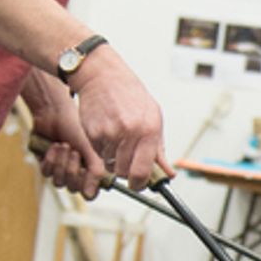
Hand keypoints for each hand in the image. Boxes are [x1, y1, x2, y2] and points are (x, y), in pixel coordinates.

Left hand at [20, 71, 106, 198]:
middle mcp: (76, 172)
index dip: (88, 188)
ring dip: (61, 163)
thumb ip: (96, 172)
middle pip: (73, 188)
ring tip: (64, 145)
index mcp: (90, 170)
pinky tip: (54, 146)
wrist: (55, 113)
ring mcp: (60, 169)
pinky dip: (51, 159)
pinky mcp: (46, 163)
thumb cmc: (76, 127)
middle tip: (74, 151)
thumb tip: (90, 194)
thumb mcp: (91, 148)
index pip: (90, 193)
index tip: (86, 174)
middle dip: (72, 169)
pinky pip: (47, 173)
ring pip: (59, 182)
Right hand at [67, 47, 169, 192]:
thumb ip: (159, 149)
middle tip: (129, 162)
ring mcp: (109, 133)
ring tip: (119, 142)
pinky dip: (103, 151)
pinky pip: (99, 154)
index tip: (140, 184)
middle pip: (125, 172)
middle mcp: (129, 133)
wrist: (102, 76)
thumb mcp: (154, 116)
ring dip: (115, 161)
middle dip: (127, 172)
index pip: (143, 171)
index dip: (140, 183)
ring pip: (111, 165)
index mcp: (149, 130)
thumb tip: (167, 174)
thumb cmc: (130, 95)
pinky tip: (108, 134)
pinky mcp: (92, 133)